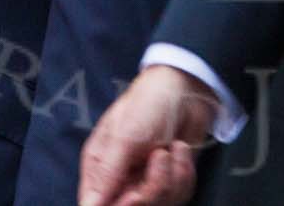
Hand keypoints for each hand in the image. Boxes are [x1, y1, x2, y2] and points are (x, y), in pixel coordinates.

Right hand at [79, 64, 218, 205]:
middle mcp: (121, 178)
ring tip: (170, 147)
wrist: (187, 89)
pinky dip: (184, 173)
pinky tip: (180, 149)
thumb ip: (107, 174)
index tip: (134, 194)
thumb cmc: (148, 103)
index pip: (96, 205)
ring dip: (171, 175)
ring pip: (159, 203)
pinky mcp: (170, 180)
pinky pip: (179, 195)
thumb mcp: (124, 136)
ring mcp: (146, 180)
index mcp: (100, 167)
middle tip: (159, 156)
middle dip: (152, 187)